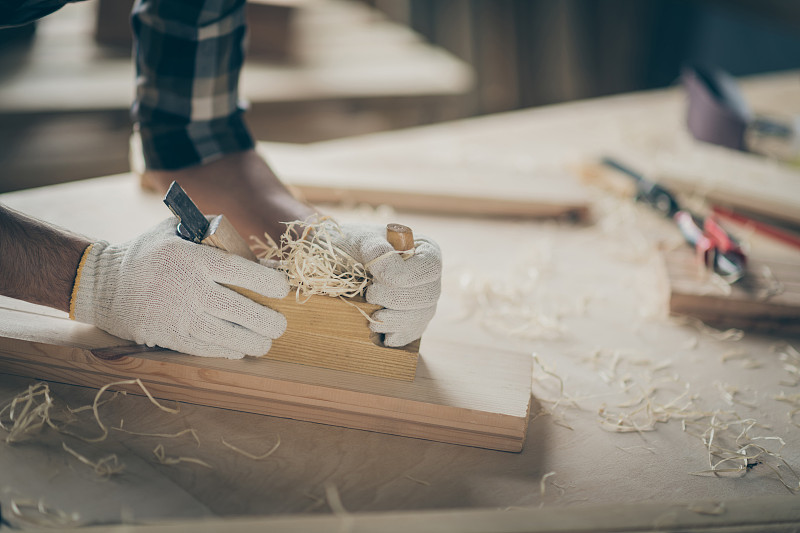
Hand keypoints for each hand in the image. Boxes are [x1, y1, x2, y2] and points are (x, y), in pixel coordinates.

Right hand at [71, 217, 289, 358]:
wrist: (102, 284)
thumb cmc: (146, 253)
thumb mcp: (174, 230)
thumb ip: (210, 232)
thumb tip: (250, 249)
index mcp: (193, 259)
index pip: (241, 271)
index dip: (268, 282)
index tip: (283, 288)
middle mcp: (190, 289)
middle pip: (241, 310)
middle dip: (268, 321)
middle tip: (280, 325)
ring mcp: (180, 316)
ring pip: (228, 336)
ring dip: (254, 342)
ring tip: (266, 342)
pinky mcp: (170, 337)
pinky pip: (208, 348)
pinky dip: (228, 350)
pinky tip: (241, 349)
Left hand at [330, 223, 441, 346]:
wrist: (340, 266)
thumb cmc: (353, 247)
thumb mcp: (361, 240)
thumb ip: (377, 249)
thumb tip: (389, 270)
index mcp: (425, 250)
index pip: (430, 267)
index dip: (406, 276)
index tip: (375, 277)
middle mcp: (429, 277)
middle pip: (428, 295)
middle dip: (395, 299)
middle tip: (370, 294)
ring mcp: (424, 301)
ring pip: (421, 317)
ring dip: (394, 321)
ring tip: (371, 316)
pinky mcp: (413, 321)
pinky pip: (413, 333)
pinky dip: (395, 335)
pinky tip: (378, 328)